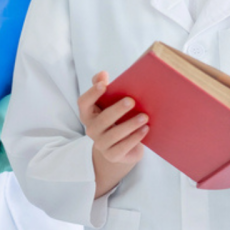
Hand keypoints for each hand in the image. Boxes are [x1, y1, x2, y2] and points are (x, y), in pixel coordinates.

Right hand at [78, 71, 148, 197]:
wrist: (122, 147)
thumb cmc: (115, 119)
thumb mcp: (108, 103)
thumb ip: (103, 86)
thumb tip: (103, 74)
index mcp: (88, 114)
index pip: (83, 103)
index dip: (92, 93)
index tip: (104, 84)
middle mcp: (91, 129)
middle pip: (102, 119)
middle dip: (117, 109)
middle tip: (132, 100)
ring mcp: (101, 144)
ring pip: (114, 135)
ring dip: (130, 125)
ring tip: (144, 117)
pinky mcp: (112, 156)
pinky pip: (123, 147)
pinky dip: (135, 138)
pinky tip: (145, 129)